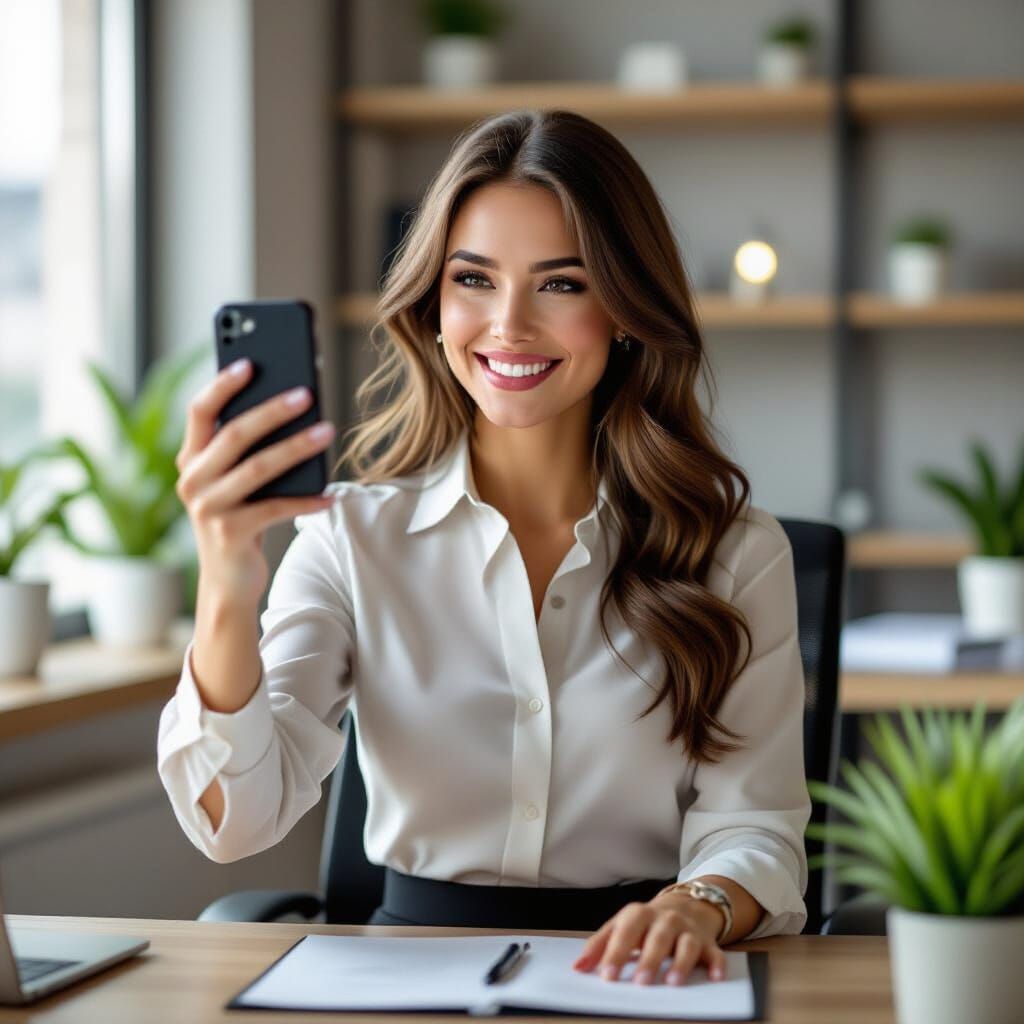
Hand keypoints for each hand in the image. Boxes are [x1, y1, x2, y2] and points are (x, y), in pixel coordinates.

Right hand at [175, 358, 335, 607]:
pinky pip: (276, 508)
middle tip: (307, 393)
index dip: (222, 385)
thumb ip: (248, 450)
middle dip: (272, 410)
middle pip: (233, 434)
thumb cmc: (240, 518)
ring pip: (258, 468)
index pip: (199, 411)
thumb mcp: (236, 480)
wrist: (227, 580)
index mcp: (190, 458)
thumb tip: (293, 406)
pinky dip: (306, 501)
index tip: (250, 362)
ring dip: (297, 448)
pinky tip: (331, 494)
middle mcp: (192, 480)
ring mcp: (208, 508)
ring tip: (328, 432)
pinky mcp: (230, 533)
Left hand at [572, 896, 727, 985]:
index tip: (607, 975)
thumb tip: (578, 967)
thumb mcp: (622, 925)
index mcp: (639, 915)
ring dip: (680, 963)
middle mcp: (665, 920)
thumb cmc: (647, 922)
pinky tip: (715, 977)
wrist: (686, 904)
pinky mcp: (708, 942)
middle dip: (649, 959)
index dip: (616, 953)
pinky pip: (715, 952)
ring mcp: (688, 930)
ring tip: (673, 983)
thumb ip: (600, 945)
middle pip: (657, 937)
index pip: (626, 931)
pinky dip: (717, 964)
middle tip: (640, 982)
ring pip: (686, 944)